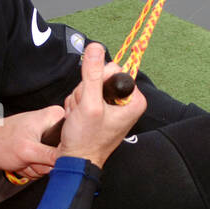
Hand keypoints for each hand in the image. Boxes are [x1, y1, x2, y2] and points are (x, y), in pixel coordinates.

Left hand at [0, 105, 64, 180]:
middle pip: (62, 156)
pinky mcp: (42, 151)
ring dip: (35, 167)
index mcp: (55, 117)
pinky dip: (31, 169)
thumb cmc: (1, 142)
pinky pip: (44, 168)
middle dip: (42, 163)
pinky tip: (22, 161)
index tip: (44, 153)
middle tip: (28, 157)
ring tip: (22, 158)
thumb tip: (69, 163)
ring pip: (52, 165)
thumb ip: (50, 157)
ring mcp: (48, 141)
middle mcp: (54, 127)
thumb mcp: (27, 151)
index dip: (60, 151)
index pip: (73, 138)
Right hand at [57, 42, 146, 167]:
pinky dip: (77, 105)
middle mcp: (126, 101)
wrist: (76, 160)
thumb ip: (92, 74)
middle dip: (86, 90)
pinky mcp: (101, 109)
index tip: (94, 98)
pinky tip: (79, 118)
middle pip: (101, 75)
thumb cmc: (86, 140)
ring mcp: (112, 105)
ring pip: (90, 85)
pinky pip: (85, 94)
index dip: (98, 79)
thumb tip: (95, 48)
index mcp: (134, 99)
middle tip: (85, 109)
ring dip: (80, 99)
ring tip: (81, 116)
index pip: (115, 69)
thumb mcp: (89, 104)